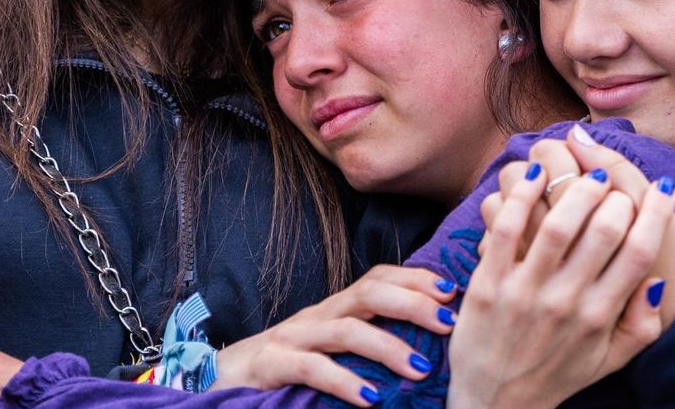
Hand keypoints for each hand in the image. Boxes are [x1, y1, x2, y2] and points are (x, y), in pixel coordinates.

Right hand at [212, 264, 456, 404]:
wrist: (221, 380)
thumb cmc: (288, 368)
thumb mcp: (333, 349)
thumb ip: (369, 340)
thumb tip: (428, 347)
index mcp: (337, 309)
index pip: (380, 278)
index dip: (417, 278)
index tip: (453, 289)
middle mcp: (318, 316)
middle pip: (369, 293)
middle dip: (413, 303)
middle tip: (449, 323)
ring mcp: (293, 338)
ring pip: (346, 330)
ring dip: (387, 347)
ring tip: (421, 369)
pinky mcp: (271, 365)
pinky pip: (311, 369)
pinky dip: (344, 382)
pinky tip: (371, 399)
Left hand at [447, 131, 674, 408]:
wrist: (495, 403)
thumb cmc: (556, 374)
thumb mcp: (610, 360)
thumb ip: (642, 325)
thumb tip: (656, 280)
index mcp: (600, 317)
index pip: (639, 254)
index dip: (657, 214)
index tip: (664, 188)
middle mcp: (566, 302)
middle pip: (604, 231)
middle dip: (618, 196)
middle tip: (616, 186)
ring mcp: (524, 292)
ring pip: (557, 224)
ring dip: (576, 189)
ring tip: (586, 177)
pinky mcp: (488, 283)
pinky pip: (505, 229)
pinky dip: (521, 195)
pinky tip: (536, 176)